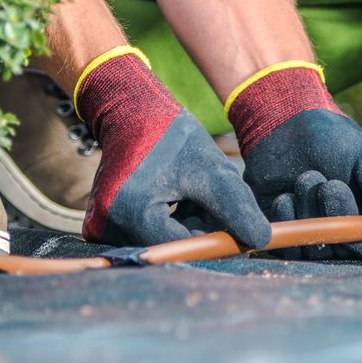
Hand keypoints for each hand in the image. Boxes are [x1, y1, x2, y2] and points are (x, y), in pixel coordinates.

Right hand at [77, 48, 270, 247]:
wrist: (132, 115)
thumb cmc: (173, 138)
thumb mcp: (211, 170)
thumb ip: (235, 207)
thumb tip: (261, 241)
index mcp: (130, 212)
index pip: (182, 247)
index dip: (214, 241)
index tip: (239, 233)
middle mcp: (107, 226)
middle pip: (170, 247)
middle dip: (200, 231)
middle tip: (213, 202)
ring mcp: (101, 227)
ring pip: (161, 242)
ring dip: (187, 226)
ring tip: (193, 194)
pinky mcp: (102, 224)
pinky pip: (147, 234)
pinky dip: (171, 222)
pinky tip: (177, 199)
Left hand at [228, 64, 361, 259]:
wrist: (284, 125)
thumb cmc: (334, 139)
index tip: (358, 212)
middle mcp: (345, 229)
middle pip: (347, 251)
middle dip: (337, 217)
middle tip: (328, 184)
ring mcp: (314, 233)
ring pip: (316, 249)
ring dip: (310, 213)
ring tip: (306, 177)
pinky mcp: (284, 233)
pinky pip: (287, 248)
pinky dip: (287, 221)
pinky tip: (284, 195)